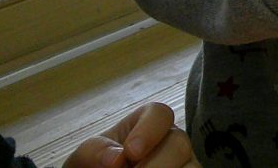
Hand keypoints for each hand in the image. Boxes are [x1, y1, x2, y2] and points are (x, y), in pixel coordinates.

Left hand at [62, 102, 197, 167]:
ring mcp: (183, 165)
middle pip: (180, 142)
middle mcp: (170, 143)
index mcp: (146, 126)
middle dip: (155, 165)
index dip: (149, 130)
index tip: (130, 153)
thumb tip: (116, 158)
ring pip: (192, 167)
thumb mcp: (85, 159)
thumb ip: (94, 152)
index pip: (160, 113)